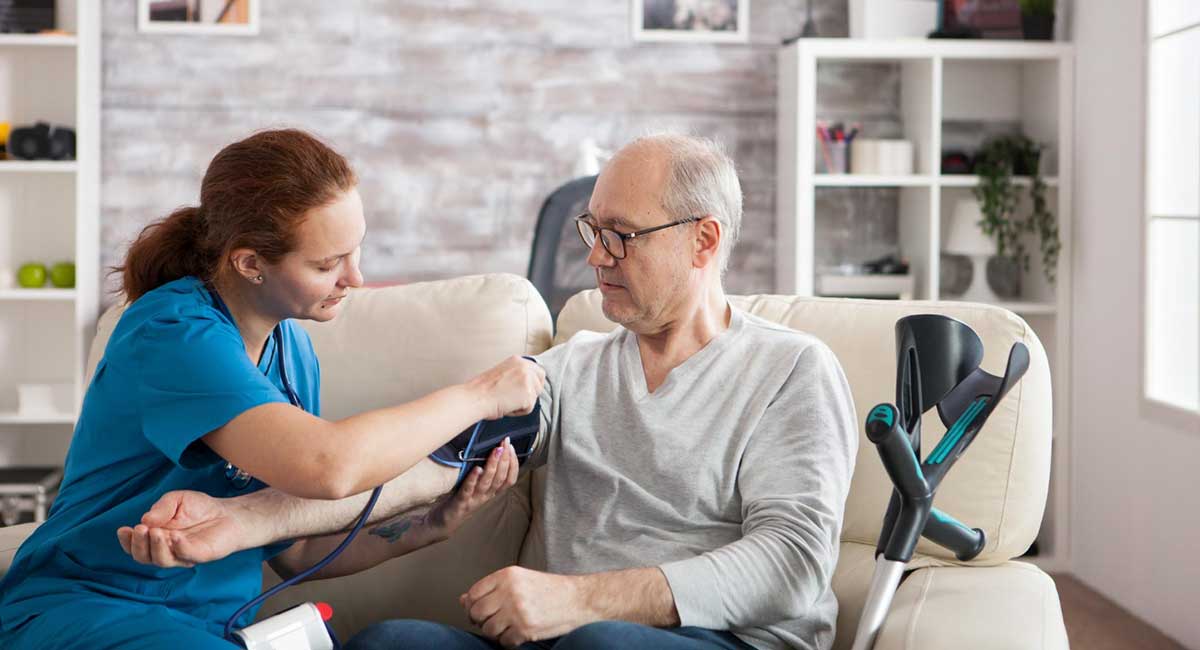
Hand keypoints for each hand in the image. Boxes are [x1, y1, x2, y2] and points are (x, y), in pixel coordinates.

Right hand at [116, 490, 251, 567]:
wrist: (227, 513)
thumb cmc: (199, 508)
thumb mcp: (176, 500)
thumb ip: (161, 508)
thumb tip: (145, 519)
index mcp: (155, 538)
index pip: (135, 546)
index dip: (127, 541)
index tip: (124, 529)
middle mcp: (166, 550)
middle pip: (144, 557)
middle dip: (139, 545)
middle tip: (141, 529)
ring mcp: (182, 555)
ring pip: (162, 561)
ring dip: (156, 547)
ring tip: (157, 532)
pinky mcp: (199, 556)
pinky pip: (186, 555)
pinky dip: (178, 547)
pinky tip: (176, 537)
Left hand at [428, 438, 519, 535]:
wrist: (443, 524)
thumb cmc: (461, 501)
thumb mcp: (477, 488)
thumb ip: (485, 475)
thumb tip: (491, 452)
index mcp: (491, 493)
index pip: (509, 479)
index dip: (513, 464)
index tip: (511, 447)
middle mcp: (485, 497)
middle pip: (500, 478)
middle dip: (505, 459)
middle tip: (505, 443)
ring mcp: (473, 500)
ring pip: (487, 482)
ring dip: (493, 465)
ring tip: (496, 450)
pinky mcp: (460, 502)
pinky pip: (468, 490)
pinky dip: (473, 479)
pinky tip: (477, 468)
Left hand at [461, 566, 595, 647]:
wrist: (577, 599)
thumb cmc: (549, 589)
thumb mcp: (520, 580)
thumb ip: (492, 588)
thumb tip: (464, 600)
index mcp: (507, 575)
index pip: (474, 593)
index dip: (473, 605)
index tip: (480, 610)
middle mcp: (510, 591)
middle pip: (477, 612)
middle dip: (481, 620)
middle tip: (493, 621)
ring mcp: (517, 611)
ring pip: (488, 629)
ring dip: (495, 632)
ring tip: (508, 627)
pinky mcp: (525, 629)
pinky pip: (503, 642)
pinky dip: (508, 641)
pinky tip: (518, 633)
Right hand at [468, 356, 545, 419]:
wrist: (476, 398)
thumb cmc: (482, 390)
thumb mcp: (502, 373)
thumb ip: (516, 375)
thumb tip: (524, 385)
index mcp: (517, 360)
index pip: (537, 370)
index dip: (533, 382)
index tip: (525, 390)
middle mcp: (524, 367)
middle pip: (540, 382)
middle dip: (532, 392)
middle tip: (517, 399)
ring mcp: (528, 380)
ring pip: (535, 396)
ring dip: (523, 403)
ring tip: (506, 401)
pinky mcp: (529, 394)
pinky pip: (529, 408)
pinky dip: (519, 411)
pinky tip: (507, 406)